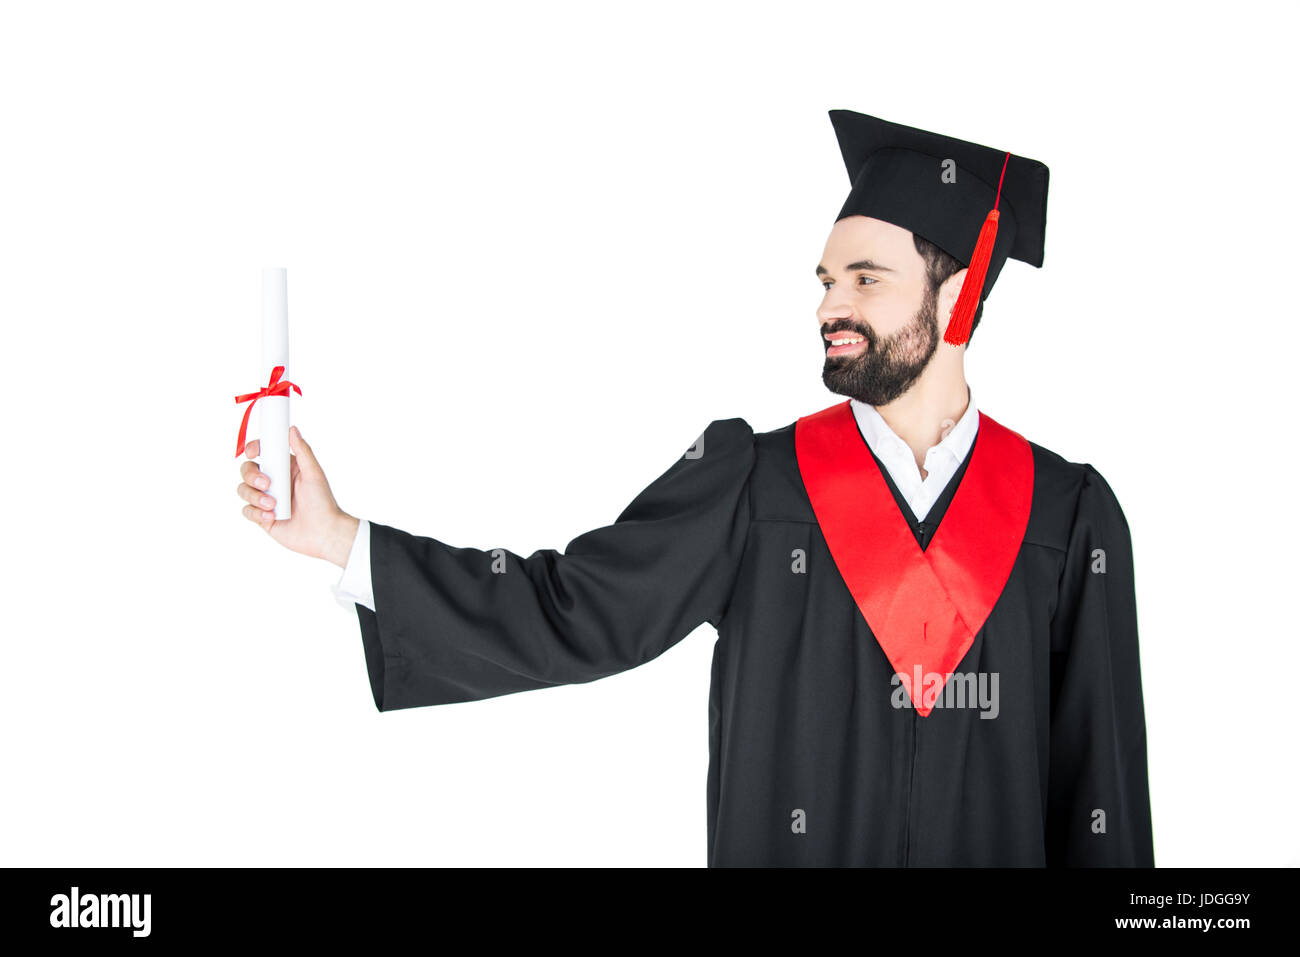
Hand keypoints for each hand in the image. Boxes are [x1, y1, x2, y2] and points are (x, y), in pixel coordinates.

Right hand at [237, 426, 359, 566]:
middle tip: (267, 484)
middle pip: (247, 470)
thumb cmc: (323, 503)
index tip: (252, 452)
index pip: (262, 453)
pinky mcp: (262, 517)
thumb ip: (302, 451)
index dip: (252, 449)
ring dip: (255, 496)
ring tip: (273, 505)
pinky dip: (256, 513)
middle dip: (252, 476)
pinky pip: (246, 511)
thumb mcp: (313, 473)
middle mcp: (273, 482)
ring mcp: (265, 499)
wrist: (324, 533)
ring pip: (243, 490)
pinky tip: (272, 516)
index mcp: (284, 468)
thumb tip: (292, 429)